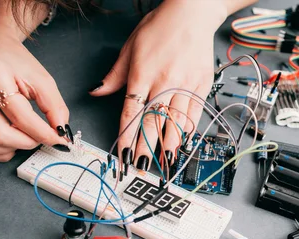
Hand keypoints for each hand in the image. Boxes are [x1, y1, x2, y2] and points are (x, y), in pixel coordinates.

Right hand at [0, 13, 70, 161]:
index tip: (58, 141)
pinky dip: (1, 149)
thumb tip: (61, 132)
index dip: (43, 133)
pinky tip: (12, 137)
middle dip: (28, 142)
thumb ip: (54, 107)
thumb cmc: (16, 63)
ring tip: (27, 135)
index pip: (20, 115)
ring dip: (13, 147)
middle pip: (0, 133)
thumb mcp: (41, 80)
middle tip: (43, 139)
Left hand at [90, 0, 227, 171]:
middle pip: (154, 121)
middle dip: (146, 146)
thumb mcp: (131, 47)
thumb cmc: (160, 27)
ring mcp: (186, 84)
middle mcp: (165, 81)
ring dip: (170, 143)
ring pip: (176, 121)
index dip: (127, 135)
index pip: (132, 111)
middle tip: (142, 164)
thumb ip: (115, 74)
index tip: (123, 152)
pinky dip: (188, 129)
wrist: (192, 14)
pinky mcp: (202, 85)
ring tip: (165, 160)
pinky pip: (194, 113)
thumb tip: (97, 91)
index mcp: (143, 73)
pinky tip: (183, 142)